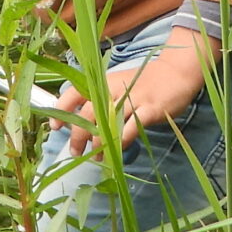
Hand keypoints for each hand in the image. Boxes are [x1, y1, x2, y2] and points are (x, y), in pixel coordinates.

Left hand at [56, 27, 214, 155]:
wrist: (176, 73)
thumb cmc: (145, 82)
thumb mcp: (119, 85)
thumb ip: (102, 99)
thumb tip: (83, 122)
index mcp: (104, 82)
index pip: (75, 92)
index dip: (62, 108)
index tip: (54, 126)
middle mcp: (115, 89)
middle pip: (88, 112)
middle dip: (78, 135)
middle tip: (75, 151)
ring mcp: (133, 99)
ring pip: (107, 122)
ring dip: (98, 143)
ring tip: (96, 158)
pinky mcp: (150, 109)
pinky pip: (131, 129)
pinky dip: (120, 143)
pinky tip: (117, 153)